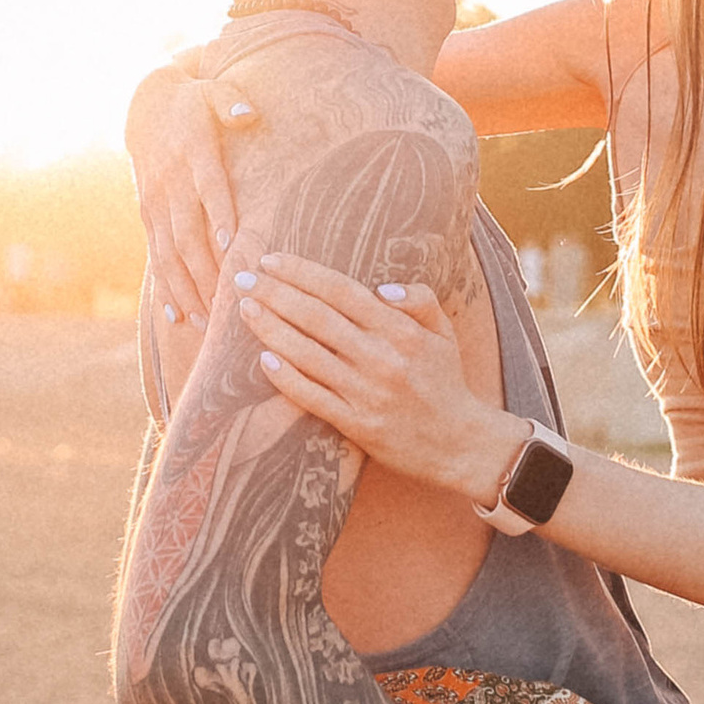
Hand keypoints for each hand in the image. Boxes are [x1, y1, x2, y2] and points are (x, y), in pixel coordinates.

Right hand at [125, 63, 250, 331]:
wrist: (145, 105)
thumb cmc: (193, 103)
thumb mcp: (213, 92)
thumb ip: (231, 102)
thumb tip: (248, 113)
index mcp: (193, 153)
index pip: (209, 189)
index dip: (220, 217)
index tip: (233, 248)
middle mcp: (171, 182)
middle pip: (187, 232)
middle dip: (204, 271)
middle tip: (224, 305)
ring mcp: (156, 201)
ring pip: (169, 252)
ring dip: (186, 288)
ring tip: (204, 321)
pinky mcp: (148, 214)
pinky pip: (155, 254)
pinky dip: (165, 285)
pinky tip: (175, 314)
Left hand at [237, 251, 516, 502]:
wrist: (460, 443)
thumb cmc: (446, 381)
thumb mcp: (444, 332)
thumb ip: (419, 299)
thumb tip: (381, 287)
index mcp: (401, 330)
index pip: (342, 292)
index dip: (303, 273)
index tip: (271, 260)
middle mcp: (381, 357)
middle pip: (317, 318)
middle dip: (275, 293)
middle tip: (242, 278)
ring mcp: (366, 392)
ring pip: (308, 354)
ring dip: (272, 329)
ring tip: (246, 308)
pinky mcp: (357, 424)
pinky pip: (313, 397)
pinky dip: (287, 378)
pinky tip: (263, 359)